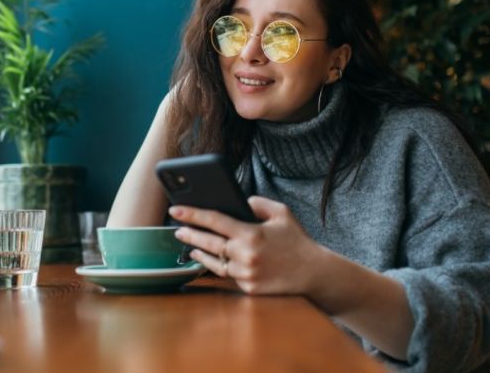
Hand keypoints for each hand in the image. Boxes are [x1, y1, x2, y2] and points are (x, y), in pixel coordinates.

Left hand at [170, 196, 324, 294]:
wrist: (314, 273)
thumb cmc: (296, 240)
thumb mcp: (281, 213)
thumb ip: (257, 203)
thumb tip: (238, 203)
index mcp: (252, 233)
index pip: (214, 220)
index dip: (192, 214)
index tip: (175, 209)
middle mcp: (245, 255)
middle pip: (208, 243)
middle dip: (189, 234)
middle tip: (177, 229)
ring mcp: (245, 274)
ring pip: (214, 262)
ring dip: (199, 252)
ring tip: (190, 244)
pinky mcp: (248, 288)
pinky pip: (226, 275)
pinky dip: (215, 266)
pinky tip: (208, 259)